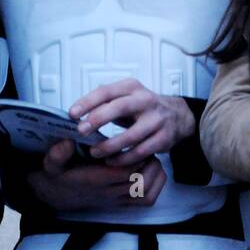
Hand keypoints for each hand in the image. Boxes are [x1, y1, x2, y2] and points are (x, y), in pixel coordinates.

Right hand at [27, 139, 167, 210]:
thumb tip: (67, 142)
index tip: (133, 143)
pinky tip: (152, 170)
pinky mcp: (122, 202)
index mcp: (96, 180)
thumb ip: (58, 154)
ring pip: (147, 192)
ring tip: (149, 156)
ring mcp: (118, 199)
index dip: (134, 157)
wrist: (57, 194)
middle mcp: (110, 192)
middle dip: (148, 163)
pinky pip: (147, 200)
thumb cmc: (60, 174)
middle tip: (145, 146)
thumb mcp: (52, 162)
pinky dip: (156, 186)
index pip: (125, 172)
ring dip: (154, 173)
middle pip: (141, 182)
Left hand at [69, 78, 194, 168]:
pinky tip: (111, 161)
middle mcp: (145, 100)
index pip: (107, 91)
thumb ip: (104, 103)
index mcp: (132, 87)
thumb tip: (76, 113)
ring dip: (110, 146)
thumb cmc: (142, 108)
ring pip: (131, 136)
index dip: (88, 102)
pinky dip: (124, 158)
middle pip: (120, 107)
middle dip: (98, 119)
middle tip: (80, 131)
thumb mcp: (126, 97)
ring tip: (94, 152)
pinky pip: (140, 152)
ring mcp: (156, 120)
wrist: (178, 116)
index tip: (72, 113)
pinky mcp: (163, 138)